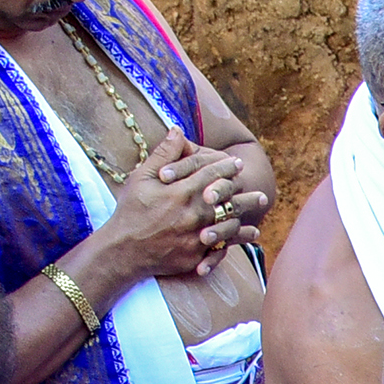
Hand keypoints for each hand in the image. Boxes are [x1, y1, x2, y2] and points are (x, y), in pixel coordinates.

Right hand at [92, 139, 254, 288]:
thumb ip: (163, 155)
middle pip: (228, 198)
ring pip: (231, 221)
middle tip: (255, 185)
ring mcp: (198, 235)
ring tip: (260, 202)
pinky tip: (252, 232)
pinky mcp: (197, 254)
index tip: (237, 163)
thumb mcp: (141, 178)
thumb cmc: (130, 211)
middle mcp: (194, 213)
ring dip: (247, 211)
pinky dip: (241, 237)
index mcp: (182, 191)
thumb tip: (177, 130)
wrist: (124, 250)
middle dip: (243, 190)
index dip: (226, 167)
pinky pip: (225, 244)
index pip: (211, 174)